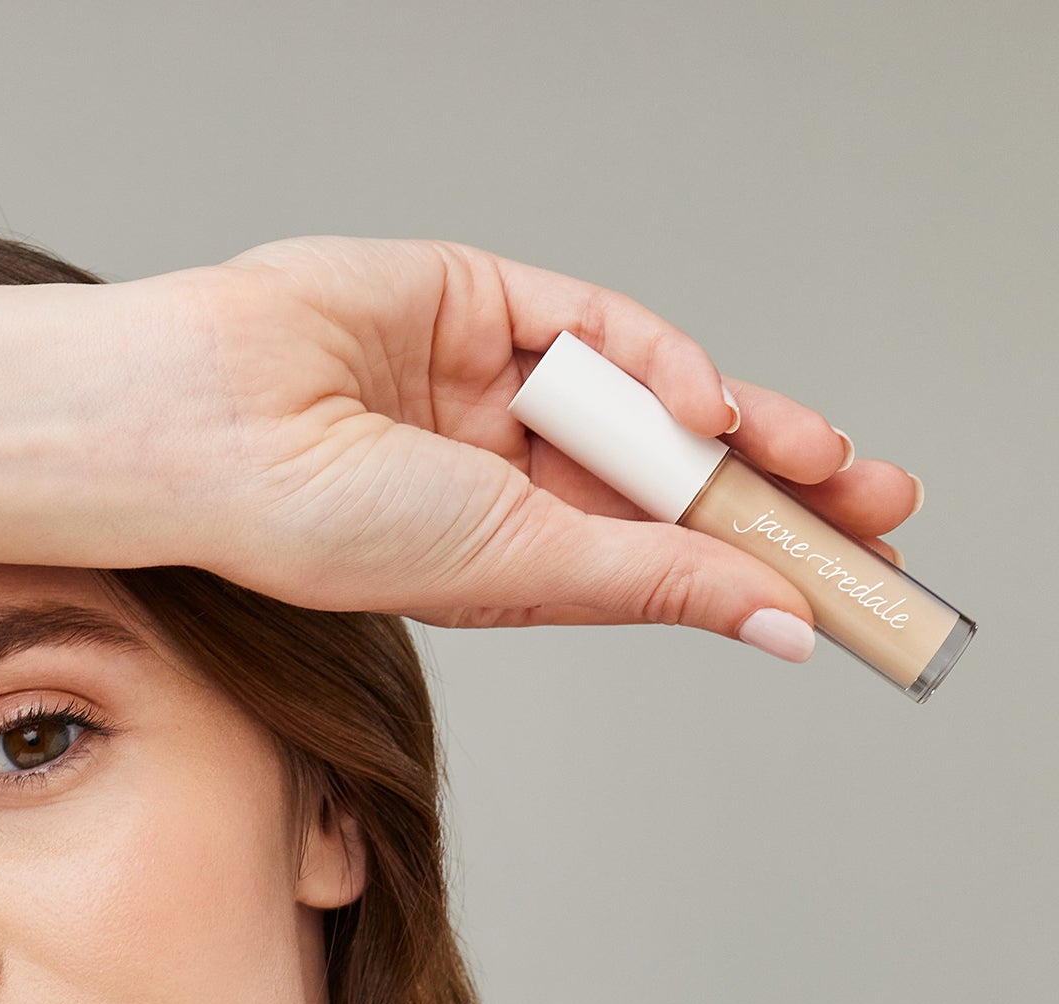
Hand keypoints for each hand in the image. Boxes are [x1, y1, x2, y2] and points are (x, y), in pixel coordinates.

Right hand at [156, 236, 922, 648]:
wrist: (209, 427)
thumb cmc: (315, 521)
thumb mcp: (517, 565)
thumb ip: (650, 577)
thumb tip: (774, 619)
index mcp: (505, 553)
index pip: (656, 554)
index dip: (754, 564)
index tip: (849, 585)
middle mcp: (506, 472)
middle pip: (672, 473)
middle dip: (778, 491)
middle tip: (879, 510)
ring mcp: (494, 383)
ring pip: (653, 396)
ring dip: (743, 429)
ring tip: (827, 467)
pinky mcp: (482, 298)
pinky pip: (600, 325)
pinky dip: (663, 362)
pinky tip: (704, 405)